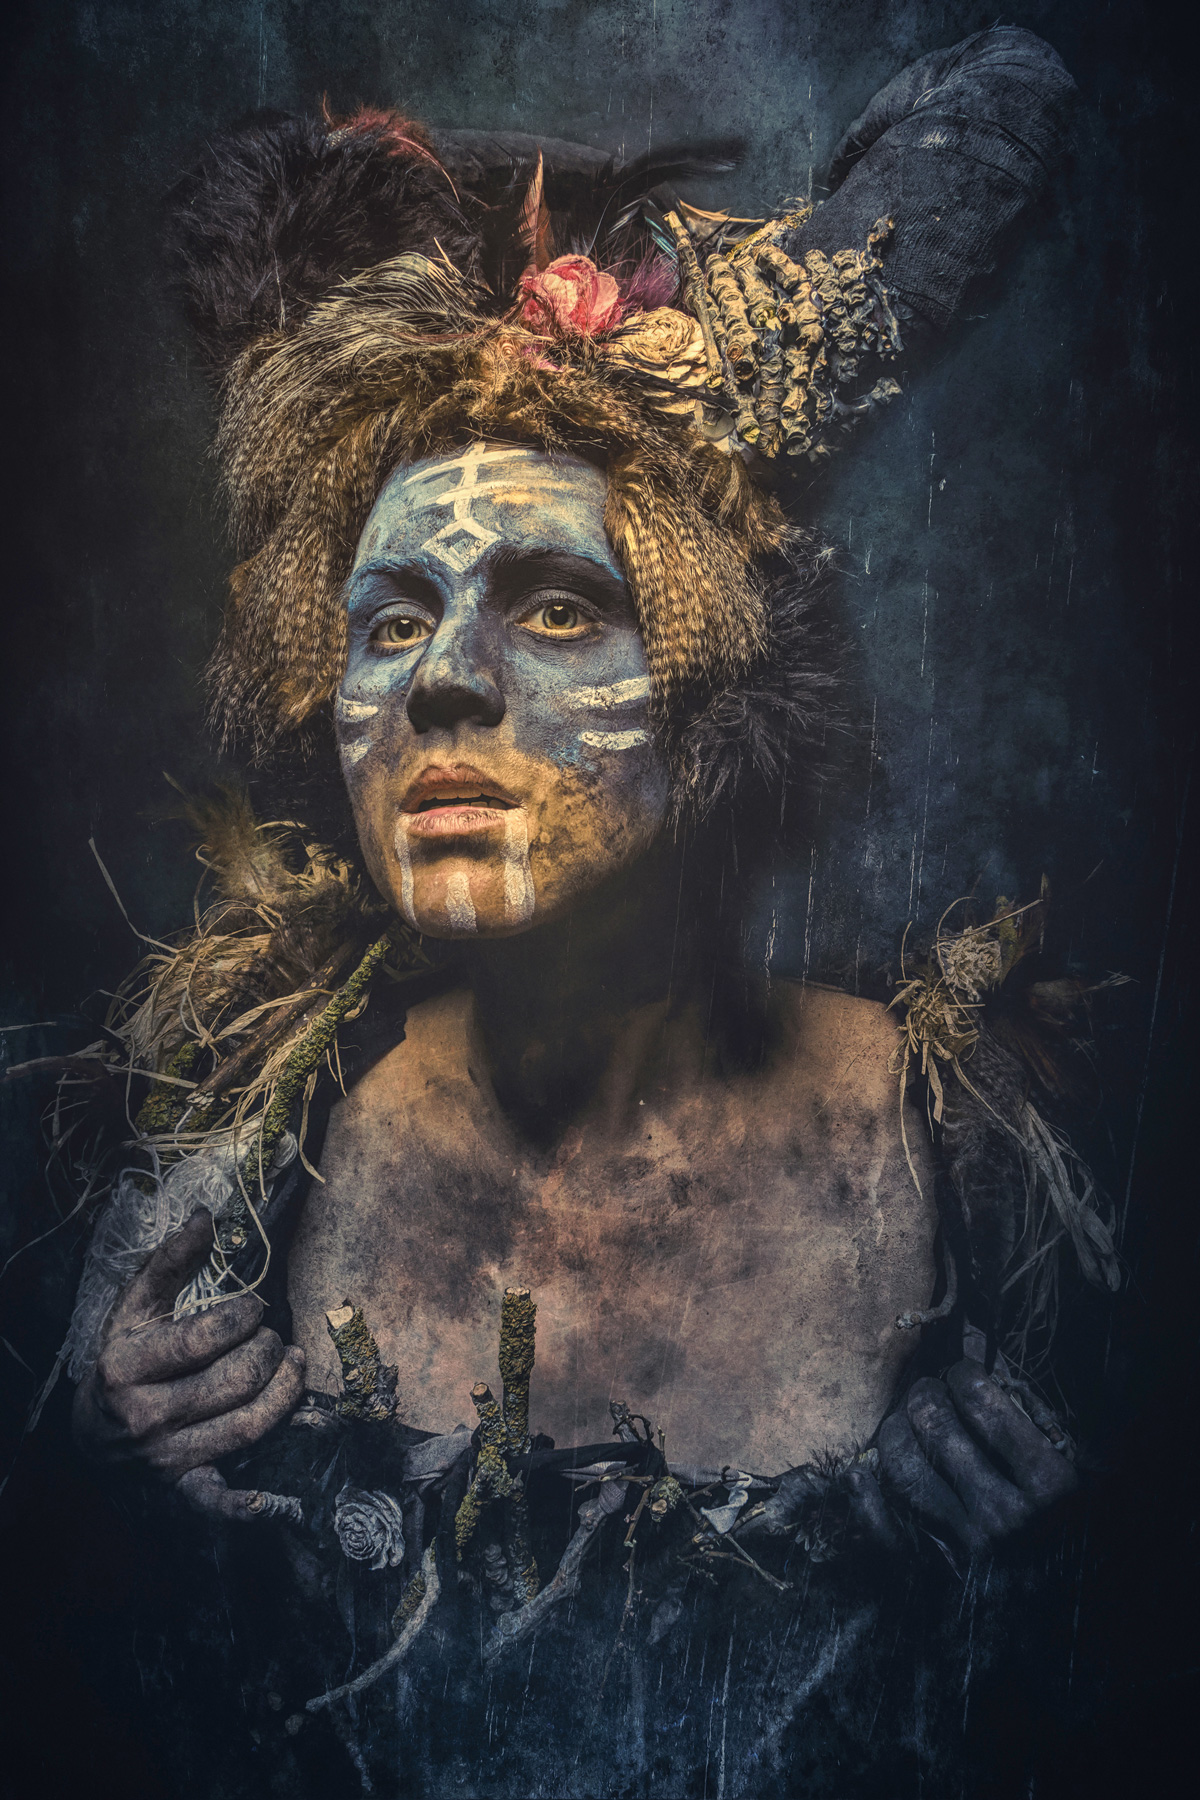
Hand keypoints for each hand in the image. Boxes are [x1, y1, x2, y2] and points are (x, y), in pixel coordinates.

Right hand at [72, 1209, 305, 1479]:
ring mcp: (164, 1457)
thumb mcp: (134, 1310)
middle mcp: (145, 1415)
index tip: (256, 1307)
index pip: (207, 1338)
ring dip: (283, 1394)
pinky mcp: (180, 1489)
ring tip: (293, 1364)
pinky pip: (215, 1501)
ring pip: (245, 1426)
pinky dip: (243, 1508)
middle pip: (234, 1380)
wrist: (88, 1436)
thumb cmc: (121, 1361)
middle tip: (273, 1337)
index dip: (245, 1317)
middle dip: (268, 1351)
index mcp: (127, 1366)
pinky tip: (273, 1503)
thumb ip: (169, 1262)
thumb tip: (207, 1216)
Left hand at [877, 1359, 1076, 1556]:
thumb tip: (980, 1350)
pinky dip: (866, 1503)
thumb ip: (1038, 1414)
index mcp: (1049, 1483)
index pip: (982, 1401)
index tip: (962, 1376)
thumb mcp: (1079, 1468)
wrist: (1077, 1614)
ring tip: (905, 1423)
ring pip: (905, 1468)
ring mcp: (968, 1547)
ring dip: (895, 1432)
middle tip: (929, 1392)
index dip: (963, 1375)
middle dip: (926, 1396)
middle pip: (937, 1426)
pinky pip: (887, 1536)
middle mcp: (1006, 1514)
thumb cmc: (1079, 1525)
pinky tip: (860, 1476)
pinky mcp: (941, 1576)